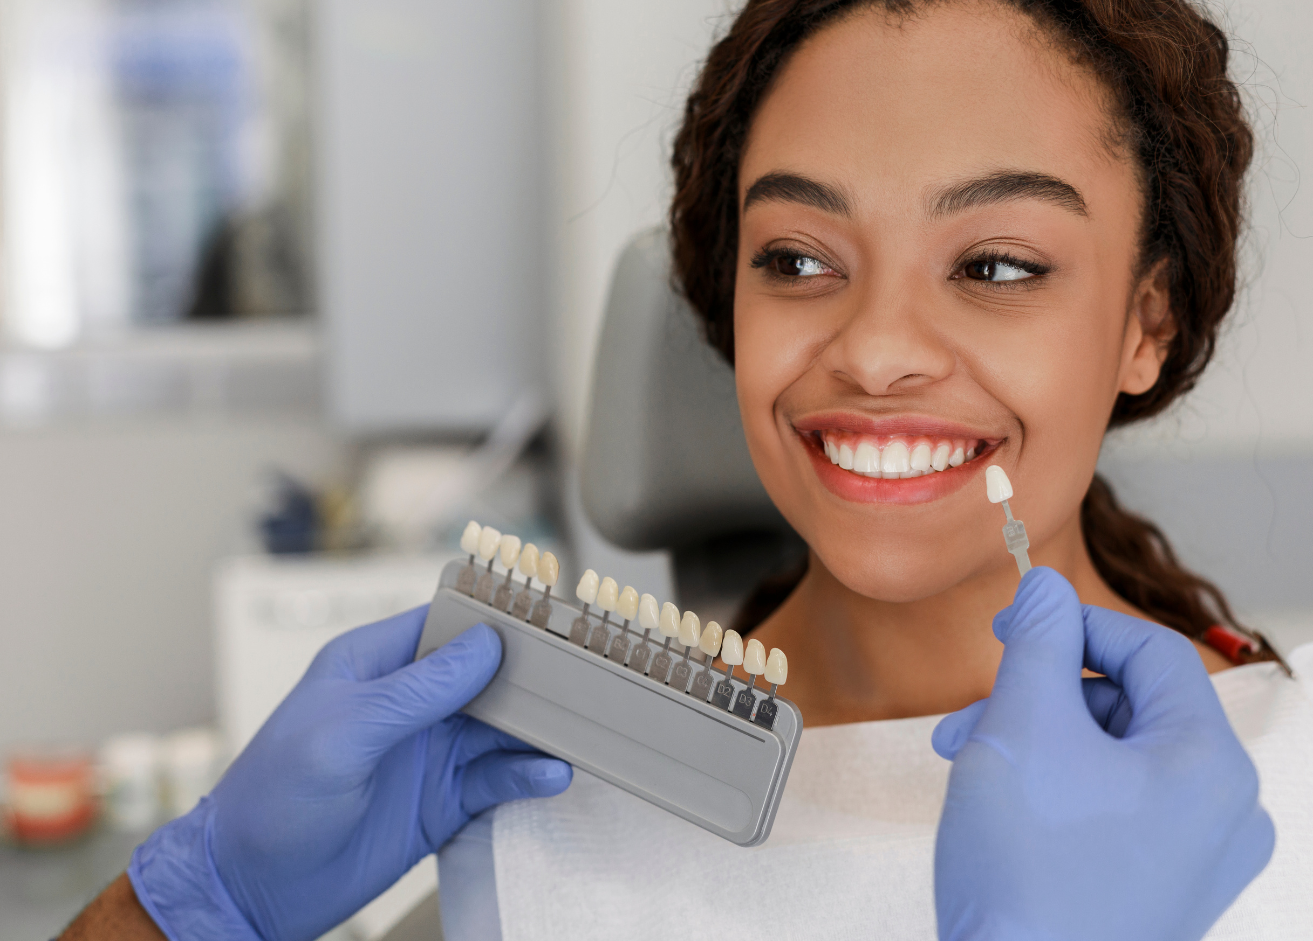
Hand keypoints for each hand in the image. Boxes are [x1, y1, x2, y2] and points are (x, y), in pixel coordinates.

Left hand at [128, 610, 571, 940]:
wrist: (250, 888)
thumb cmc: (271, 798)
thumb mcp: (342, 733)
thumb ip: (416, 691)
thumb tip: (484, 646)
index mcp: (373, 664)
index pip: (446, 623)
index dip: (495, 618)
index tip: (547, 619)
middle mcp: (407, 702)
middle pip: (486, 674)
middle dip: (530, 676)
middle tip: (580, 679)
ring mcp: (427, 751)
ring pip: (500, 728)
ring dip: (537, 729)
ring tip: (576, 732)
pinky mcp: (441, 801)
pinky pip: (495, 779)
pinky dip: (526, 776)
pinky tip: (549, 775)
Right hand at [931, 567, 1273, 940]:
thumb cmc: (1027, 873)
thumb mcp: (1020, 726)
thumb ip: (1035, 639)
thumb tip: (1045, 584)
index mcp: (1209, 764)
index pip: (1149, 651)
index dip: (1071, 624)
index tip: (1009, 628)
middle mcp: (1224, 812)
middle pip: (1128, 705)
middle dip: (1039, 695)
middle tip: (973, 714)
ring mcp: (1197, 859)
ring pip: (1114, 757)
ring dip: (1037, 742)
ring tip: (971, 764)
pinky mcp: (1163, 891)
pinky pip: (1114, 807)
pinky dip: (1057, 789)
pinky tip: (1002, 804)